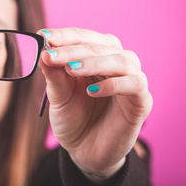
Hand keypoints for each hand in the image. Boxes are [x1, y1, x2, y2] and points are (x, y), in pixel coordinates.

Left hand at [38, 28, 151, 180]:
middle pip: (100, 45)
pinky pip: (135, 84)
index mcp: (96, 56)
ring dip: (93, 62)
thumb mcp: (58, 95)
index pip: (83, 37)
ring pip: (121, 60)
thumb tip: (43, 50)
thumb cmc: (72, 117)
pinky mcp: (142, 102)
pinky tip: (91, 91)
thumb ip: (54, 74)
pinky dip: (113, 84)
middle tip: (51, 55)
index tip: (43, 36)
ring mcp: (132, 80)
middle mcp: (116, 62)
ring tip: (70, 69)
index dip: (64, 35)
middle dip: (72, 49)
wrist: (84, 150)